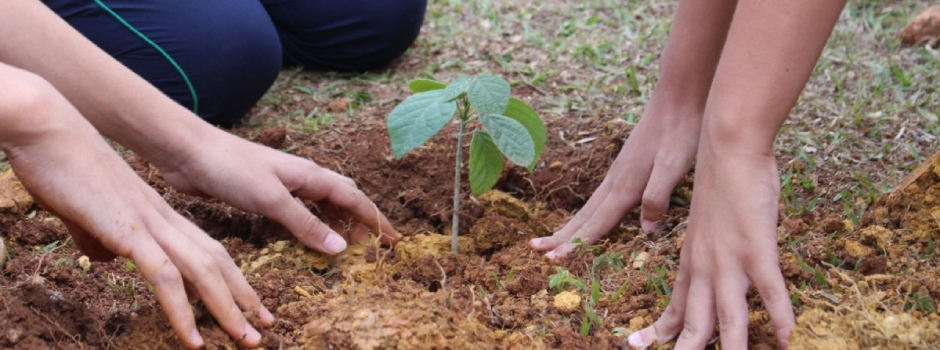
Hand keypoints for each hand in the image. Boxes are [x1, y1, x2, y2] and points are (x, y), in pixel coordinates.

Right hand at [0, 69, 271, 348]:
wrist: (46, 129)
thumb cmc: (61, 167)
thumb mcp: (88, 211)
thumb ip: (102, 236)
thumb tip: (107, 257)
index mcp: (159, 214)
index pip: (208, 249)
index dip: (232, 278)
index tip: (251, 305)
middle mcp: (164, 219)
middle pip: (217, 262)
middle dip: (244, 298)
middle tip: (265, 329)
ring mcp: (149, 225)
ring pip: (203, 272)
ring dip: (227, 310)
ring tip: (246, 340)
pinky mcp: (129, 232)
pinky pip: (165, 279)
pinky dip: (182, 312)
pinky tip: (192, 340)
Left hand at [156, 130, 396, 253]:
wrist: (188, 152)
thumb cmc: (231, 168)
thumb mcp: (273, 200)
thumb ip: (306, 224)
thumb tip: (341, 248)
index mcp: (310, 174)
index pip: (354, 198)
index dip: (374, 219)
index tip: (392, 240)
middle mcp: (300, 178)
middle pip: (342, 198)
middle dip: (359, 220)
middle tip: (370, 246)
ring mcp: (281, 185)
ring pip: (320, 204)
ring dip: (336, 223)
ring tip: (344, 246)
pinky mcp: (262, 194)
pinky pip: (298, 211)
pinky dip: (311, 224)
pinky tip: (306, 237)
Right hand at [529, 105, 700, 257]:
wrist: (677, 96)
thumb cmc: (679, 131)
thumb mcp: (674, 166)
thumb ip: (657, 196)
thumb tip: (645, 229)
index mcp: (625, 186)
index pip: (597, 222)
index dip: (577, 244)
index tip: (554, 260)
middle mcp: (616, 181)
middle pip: (585, 216)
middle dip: (561, 236)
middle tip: (535, 249)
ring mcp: (618, 173)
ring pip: (590, 207)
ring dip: (570, 225)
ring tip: (551, 238)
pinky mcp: (624, 167)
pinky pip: (599, 198)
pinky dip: (587, 213)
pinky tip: (589, 216)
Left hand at [627, 150, 793, 348]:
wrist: (726, 147)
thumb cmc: (720, 181)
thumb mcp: (707, 224)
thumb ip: (711, 249)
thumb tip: (718, 264)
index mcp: (691, 260)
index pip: (676, 307)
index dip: (661, 332)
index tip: (637, 347)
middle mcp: (705, 267)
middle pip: (695, 324)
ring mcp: (730, 261)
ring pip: (728, 318)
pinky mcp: (757, 249)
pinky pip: (771, 292)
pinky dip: (781, 318)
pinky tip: (788, 340)